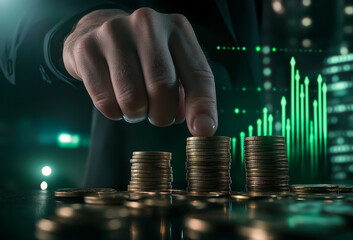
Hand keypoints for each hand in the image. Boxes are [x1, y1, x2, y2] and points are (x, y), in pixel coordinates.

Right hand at [63, 8, 216, 135]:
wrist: (97, 31)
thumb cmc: (145, 57)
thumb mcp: (175, 66)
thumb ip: (192, 94)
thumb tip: (201, 126)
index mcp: (177, 28)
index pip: (198, 74)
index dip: (203, 106)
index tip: (202, 131)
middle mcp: (147, 23)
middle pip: (162, 87)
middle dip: (162, 114)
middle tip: (157, 116)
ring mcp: (114, 32)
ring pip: (132, 98)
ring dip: (136, 114)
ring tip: (135, 105)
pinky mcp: (86, 48)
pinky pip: (105, 101)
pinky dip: (114, 112)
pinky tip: (115, 100)